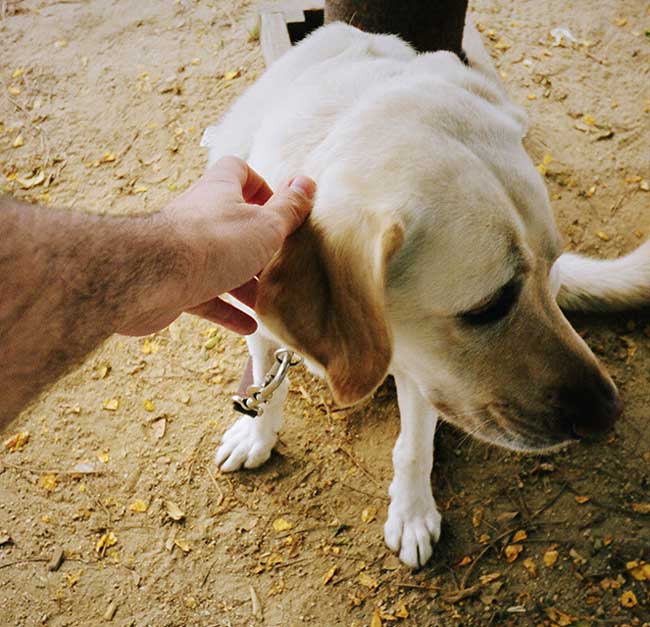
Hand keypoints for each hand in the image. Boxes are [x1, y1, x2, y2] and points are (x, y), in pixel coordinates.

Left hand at [151, 156, 314, 334]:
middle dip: (258, 245)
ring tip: (267, 299)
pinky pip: (205, 297)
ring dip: (245, 283)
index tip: (278, 211)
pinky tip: (248, 325)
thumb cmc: (213, 243)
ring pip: (220, 264)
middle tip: (279, 263)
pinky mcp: (174, 284)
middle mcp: (199, 216)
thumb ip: (288, 208)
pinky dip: (228, 310)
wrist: (154, 278)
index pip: (238, 171)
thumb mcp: (265, 225)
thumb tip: (306, 182)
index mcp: (220, 191)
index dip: (260, 186)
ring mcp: (184, 251)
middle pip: (232, 224)